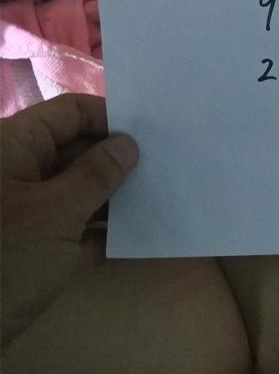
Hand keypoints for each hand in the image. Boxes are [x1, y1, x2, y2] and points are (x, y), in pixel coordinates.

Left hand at [0, 94, 137, 348]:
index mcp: (10, 146)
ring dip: (112, 197)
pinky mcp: (26, 250)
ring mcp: (20, 213)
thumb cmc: (2, 260)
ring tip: (160, 198)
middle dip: (116, 159)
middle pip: (72, 150)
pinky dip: (98, 232)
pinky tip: (137, 238)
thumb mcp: (55, 212)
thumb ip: (95, 174)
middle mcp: (13, 172)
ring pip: (73, 191)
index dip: (110, 117)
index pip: (67, 113)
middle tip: (168, 166)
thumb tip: (127, 144)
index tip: (153, 133)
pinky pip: (69, 228)